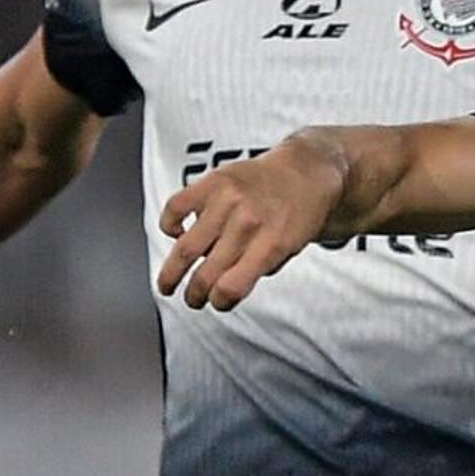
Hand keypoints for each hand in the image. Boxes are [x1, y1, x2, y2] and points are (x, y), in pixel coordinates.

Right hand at [155, 137, 343, 310]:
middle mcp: (248, 221)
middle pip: (207, 273)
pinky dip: (169, 225)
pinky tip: (177, 234)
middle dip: (195, 295)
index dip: (219, 302)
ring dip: (173, 273)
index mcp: (273, 243)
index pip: (231, 287)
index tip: (216, 302)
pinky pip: (175, 208)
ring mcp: (227, 199)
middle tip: (192, 299)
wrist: (304, 173)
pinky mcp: (212, 181)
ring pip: (186, 247)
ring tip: (169, 281)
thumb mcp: (290, 251)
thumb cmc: (296, 215)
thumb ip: (258, 270)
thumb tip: (219, 288)